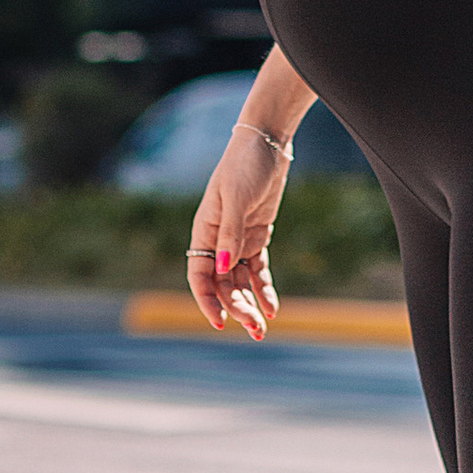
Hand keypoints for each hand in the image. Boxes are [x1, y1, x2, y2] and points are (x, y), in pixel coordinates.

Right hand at [188, 125, 290, 341]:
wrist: (267, 144)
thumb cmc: (245, 165)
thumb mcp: (238, 198)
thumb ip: (232, 233)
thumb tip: (226, 268)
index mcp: (204, 232)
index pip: (200, 275)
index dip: (207, 300)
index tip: (220, 323)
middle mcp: (218, 241)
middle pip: (223, 284)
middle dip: (237, 308)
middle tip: (255, 329)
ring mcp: (238, 240)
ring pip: (240, 282)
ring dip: (250, 305)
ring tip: (263, 328)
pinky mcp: (257, 237)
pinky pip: (257, 270)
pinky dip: (263, 289)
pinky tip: (273, 308)